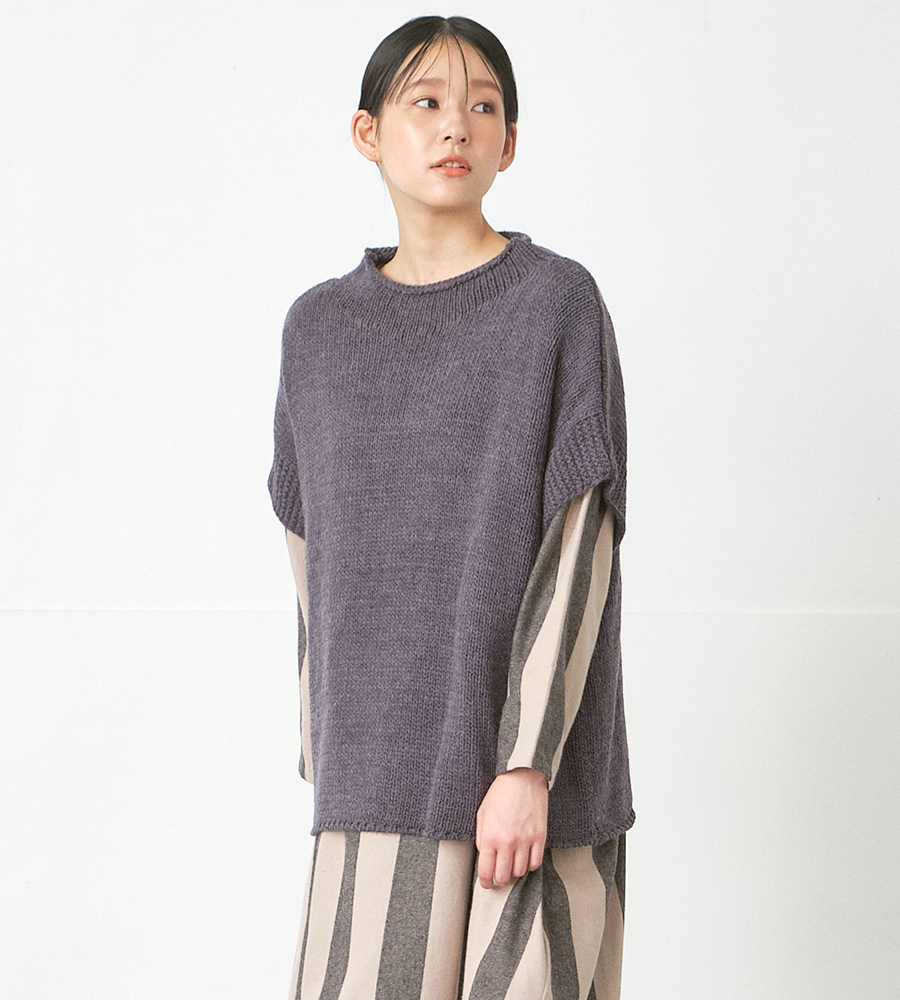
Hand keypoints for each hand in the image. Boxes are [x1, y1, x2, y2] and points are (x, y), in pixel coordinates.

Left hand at [475, 767, 548, 889]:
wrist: (522, 778)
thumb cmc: (500, 794)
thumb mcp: (482, 814)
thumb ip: (481, 838)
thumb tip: (485, 856)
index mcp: (489, 836)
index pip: (485, 871)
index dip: (485, 882)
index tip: (487, 884)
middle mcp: (506, 842)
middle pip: (503, 876)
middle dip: (500, 878)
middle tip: (500, 874)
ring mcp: (524, 840)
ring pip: (520, 872)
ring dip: (515, 871)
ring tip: (512, 863)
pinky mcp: (539, 836)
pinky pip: (536, 863)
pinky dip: (530, 865)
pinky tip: (525, 858)